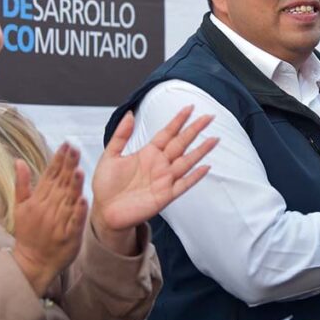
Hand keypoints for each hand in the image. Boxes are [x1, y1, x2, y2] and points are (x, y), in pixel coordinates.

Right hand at [12, 143, 87, 296]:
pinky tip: (83, 199)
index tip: (66, 145)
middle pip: (60, 184)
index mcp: (37, 200)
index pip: (49, 175)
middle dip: (68, 166)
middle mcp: (47, 209)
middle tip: (74, 148)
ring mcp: (58, 222)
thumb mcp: (20, 208)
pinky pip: (73, 222)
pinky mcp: (68, 236)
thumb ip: (22, 183)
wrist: (32, 262)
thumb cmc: (28, 233)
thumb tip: (18, 160)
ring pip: (67, 201)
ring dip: (73, 186)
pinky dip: (78, 212)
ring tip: (79, 170)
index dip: (58, 160)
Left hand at [90, 106, 217, 255]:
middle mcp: (159, 164)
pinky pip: (183, 185)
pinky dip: (195, 177)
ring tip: (214, 139)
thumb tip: (129, 114)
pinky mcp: (165, 196)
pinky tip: (205, 167)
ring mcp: (164, 180)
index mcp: (147, 153)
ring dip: (201, 151)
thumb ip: (121, 135)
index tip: (190, 107)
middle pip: (181, 143)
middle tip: (209, 117)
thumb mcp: (110, 156)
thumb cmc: (106, 186)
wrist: (105, 212)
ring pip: (187, 161)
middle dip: (195, 130)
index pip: (167, 133)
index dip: (178, 120)